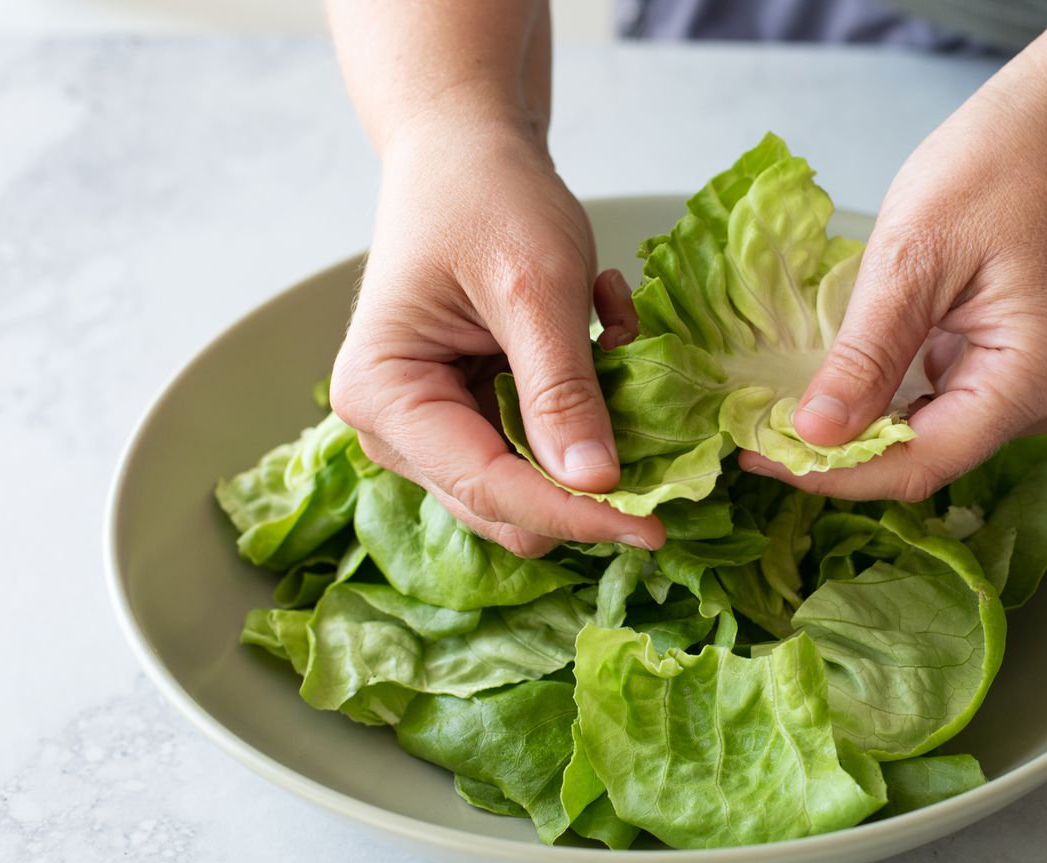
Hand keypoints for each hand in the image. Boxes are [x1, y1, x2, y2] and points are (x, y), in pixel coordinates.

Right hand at [329, 115, 662, 555]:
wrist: (468, 152)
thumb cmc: (485, 197)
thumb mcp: (534, 287)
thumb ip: (562, 388)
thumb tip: (596, 484)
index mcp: (384, 396)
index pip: (488, 489)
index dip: (574, 514)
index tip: (654, 525)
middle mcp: (397, 430)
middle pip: (505, 508)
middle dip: (587, 480)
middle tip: (661, 425)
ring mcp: (434, 430)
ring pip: (533, 487)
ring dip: (594, 433)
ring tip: (615, 336)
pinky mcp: (474, 418)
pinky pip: (544, 448)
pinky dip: (589, 406)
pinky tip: (600, 331)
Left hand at [741, 67, 1046, 501]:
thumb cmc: (997, 170)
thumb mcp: (913, 259)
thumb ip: (866, 355)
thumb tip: (814, 433)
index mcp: (1026, 382)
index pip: (918, 464)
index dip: (834, 472)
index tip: (757, 455)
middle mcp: (1035, 404)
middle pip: (922, 460)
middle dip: (836, 455)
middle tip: (752, 436)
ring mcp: (1021, 391)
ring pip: (922, 439)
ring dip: (852, 431)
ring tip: (775, 415)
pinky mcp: (1002, 372)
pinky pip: (931, 406)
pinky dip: (878, 401)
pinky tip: (827, 386)